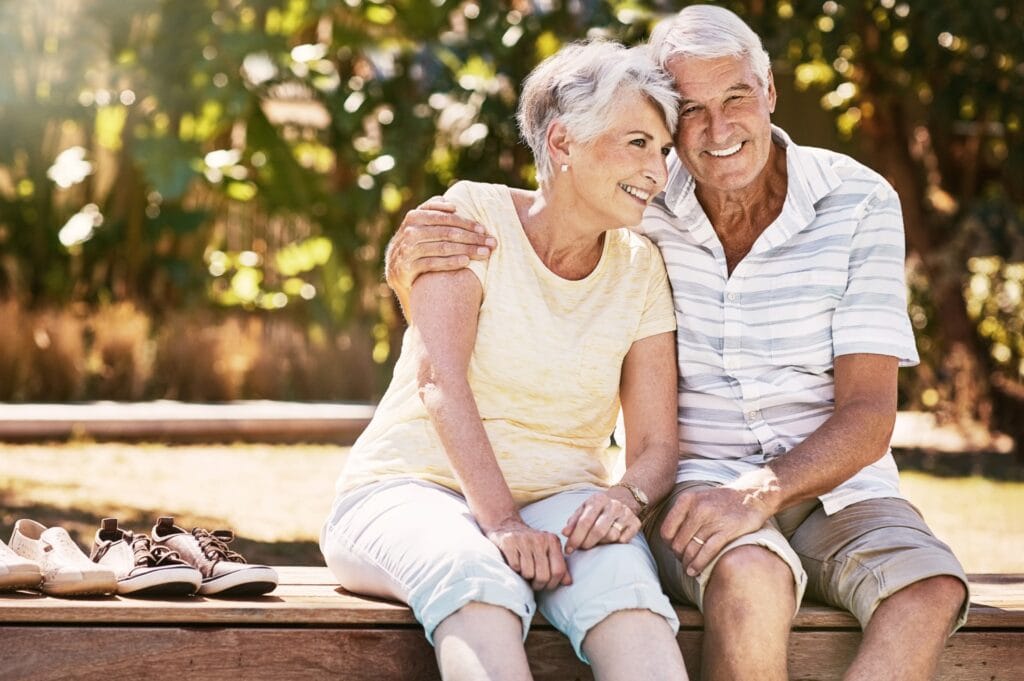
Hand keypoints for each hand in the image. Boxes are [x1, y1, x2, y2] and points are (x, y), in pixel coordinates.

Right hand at [385, 197, 495, 295]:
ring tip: (485, 253)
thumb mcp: (420, 226)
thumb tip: (451, 204)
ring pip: (443, 247)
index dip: (466, 222)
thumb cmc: (417, 245)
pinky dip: (451, 262)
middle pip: (447, 232)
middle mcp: (409, 231)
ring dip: (467, 250)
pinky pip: (433, 263)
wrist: (397, 271)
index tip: (483, 229)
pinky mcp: (407, 268)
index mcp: (414, 217)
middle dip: (472, 237)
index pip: (445, 217)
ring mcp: (407, 250)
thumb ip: (433, 212)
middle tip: (491, 242)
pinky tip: (466, 262)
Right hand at [484, 517, 570, 590]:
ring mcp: (524, 540)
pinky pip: (515, 567)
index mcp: (553, 541)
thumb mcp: (547, 550)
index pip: (558, 571)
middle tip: (533, 582)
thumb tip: (568, 582)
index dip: (553, 584)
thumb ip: (559, 565)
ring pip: (528, 573)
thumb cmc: (530, 543)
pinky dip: (515, 570)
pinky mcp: (509, 542)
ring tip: (524, 571)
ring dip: (525, 577)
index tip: (547, 585)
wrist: (507, 525)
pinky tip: (515, 563)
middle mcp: (540, 539)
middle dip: (538, 584)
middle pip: (543, 576)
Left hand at [561, 490, 641, 554]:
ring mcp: (626, 513)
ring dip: (600, 543)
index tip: (568, 549)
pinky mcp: (636, 523)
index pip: (585, 521)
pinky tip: (609, 540)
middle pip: (598, 531)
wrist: (623, 500)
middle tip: (580, 549)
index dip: (575, 538)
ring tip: (595, 542)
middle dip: (586, 543)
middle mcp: (614, 505)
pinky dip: (614, 543)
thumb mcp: (583, 510)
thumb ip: (573, 521)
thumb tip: (565, 533)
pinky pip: (623, 540)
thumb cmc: (597, 509)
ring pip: (612, 536)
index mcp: (598, 499)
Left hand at [658, 485, 774, 576]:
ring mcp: (713, 519)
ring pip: (691, 550)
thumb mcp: (698, 499)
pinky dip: (699, 564)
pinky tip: (695, 571)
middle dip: (679, 556)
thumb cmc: (721, 501)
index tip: (675, 550)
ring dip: (688, 564)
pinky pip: (707, 552)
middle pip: (678, 543)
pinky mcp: (727, 530)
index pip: (666, 530)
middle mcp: (697, 508)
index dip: (668, 545)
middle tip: (684, 561)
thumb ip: (683, 515)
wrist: (752, 496)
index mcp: (687, 500)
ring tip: (689, 570)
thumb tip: (669, 541)